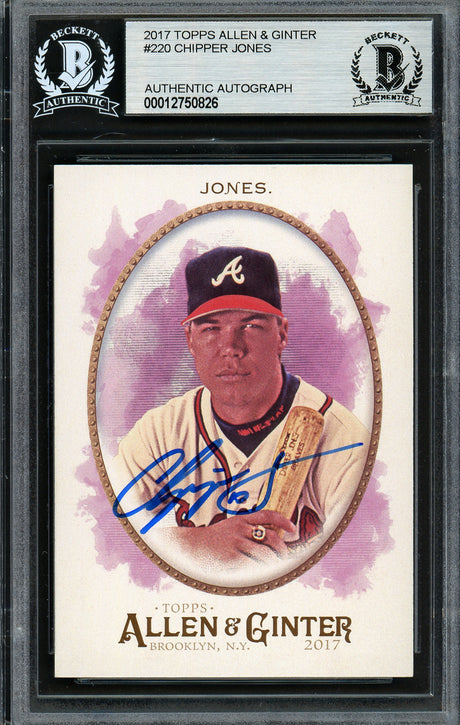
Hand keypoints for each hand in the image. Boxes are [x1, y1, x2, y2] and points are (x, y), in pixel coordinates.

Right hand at [165, 510, 295, 569]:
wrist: (192, 545)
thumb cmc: (213, 538)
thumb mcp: (230, 527)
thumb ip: (247, 529)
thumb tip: (270, 537)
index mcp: (241, 519)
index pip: (267, 515)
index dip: (283, 520)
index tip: (293, 528)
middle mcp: (240, 529)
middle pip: (271, 536)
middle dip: (282, 548)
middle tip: (285, 556)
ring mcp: (236, 543)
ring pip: (265, 553)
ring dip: (274, 563)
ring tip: (276, 568)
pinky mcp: (232, 557)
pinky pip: (252, 564)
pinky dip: (259, 570)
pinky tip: (261, 573)